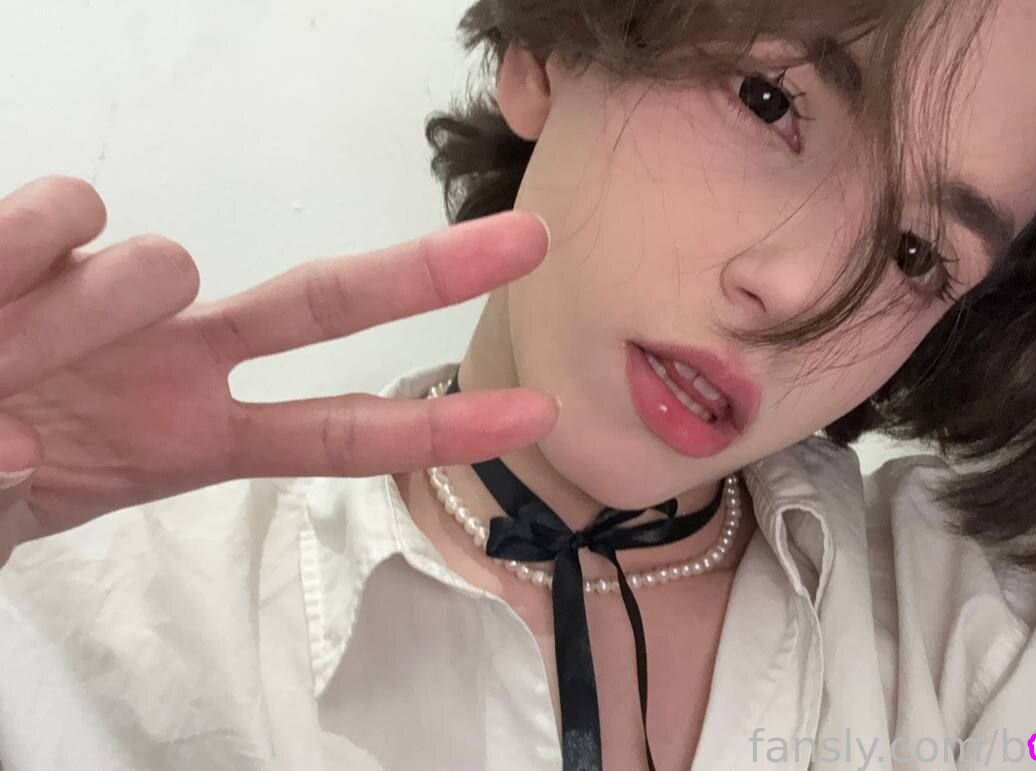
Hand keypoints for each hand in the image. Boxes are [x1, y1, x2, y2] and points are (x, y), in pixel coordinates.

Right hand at [0, 176, 557, 550]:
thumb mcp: (13, 503)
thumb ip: (27, 490)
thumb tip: (25, 448)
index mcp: (196, 436)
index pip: (336, 431)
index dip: (435, 429)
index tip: (536, 415)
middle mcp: (181, 354)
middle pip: (327, 301)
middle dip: (431, 271)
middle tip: (532, 239)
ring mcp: (124, 292)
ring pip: (154, 256)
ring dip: (74, 310)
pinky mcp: (48, 234)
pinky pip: (63, 213)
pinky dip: (17, 252)